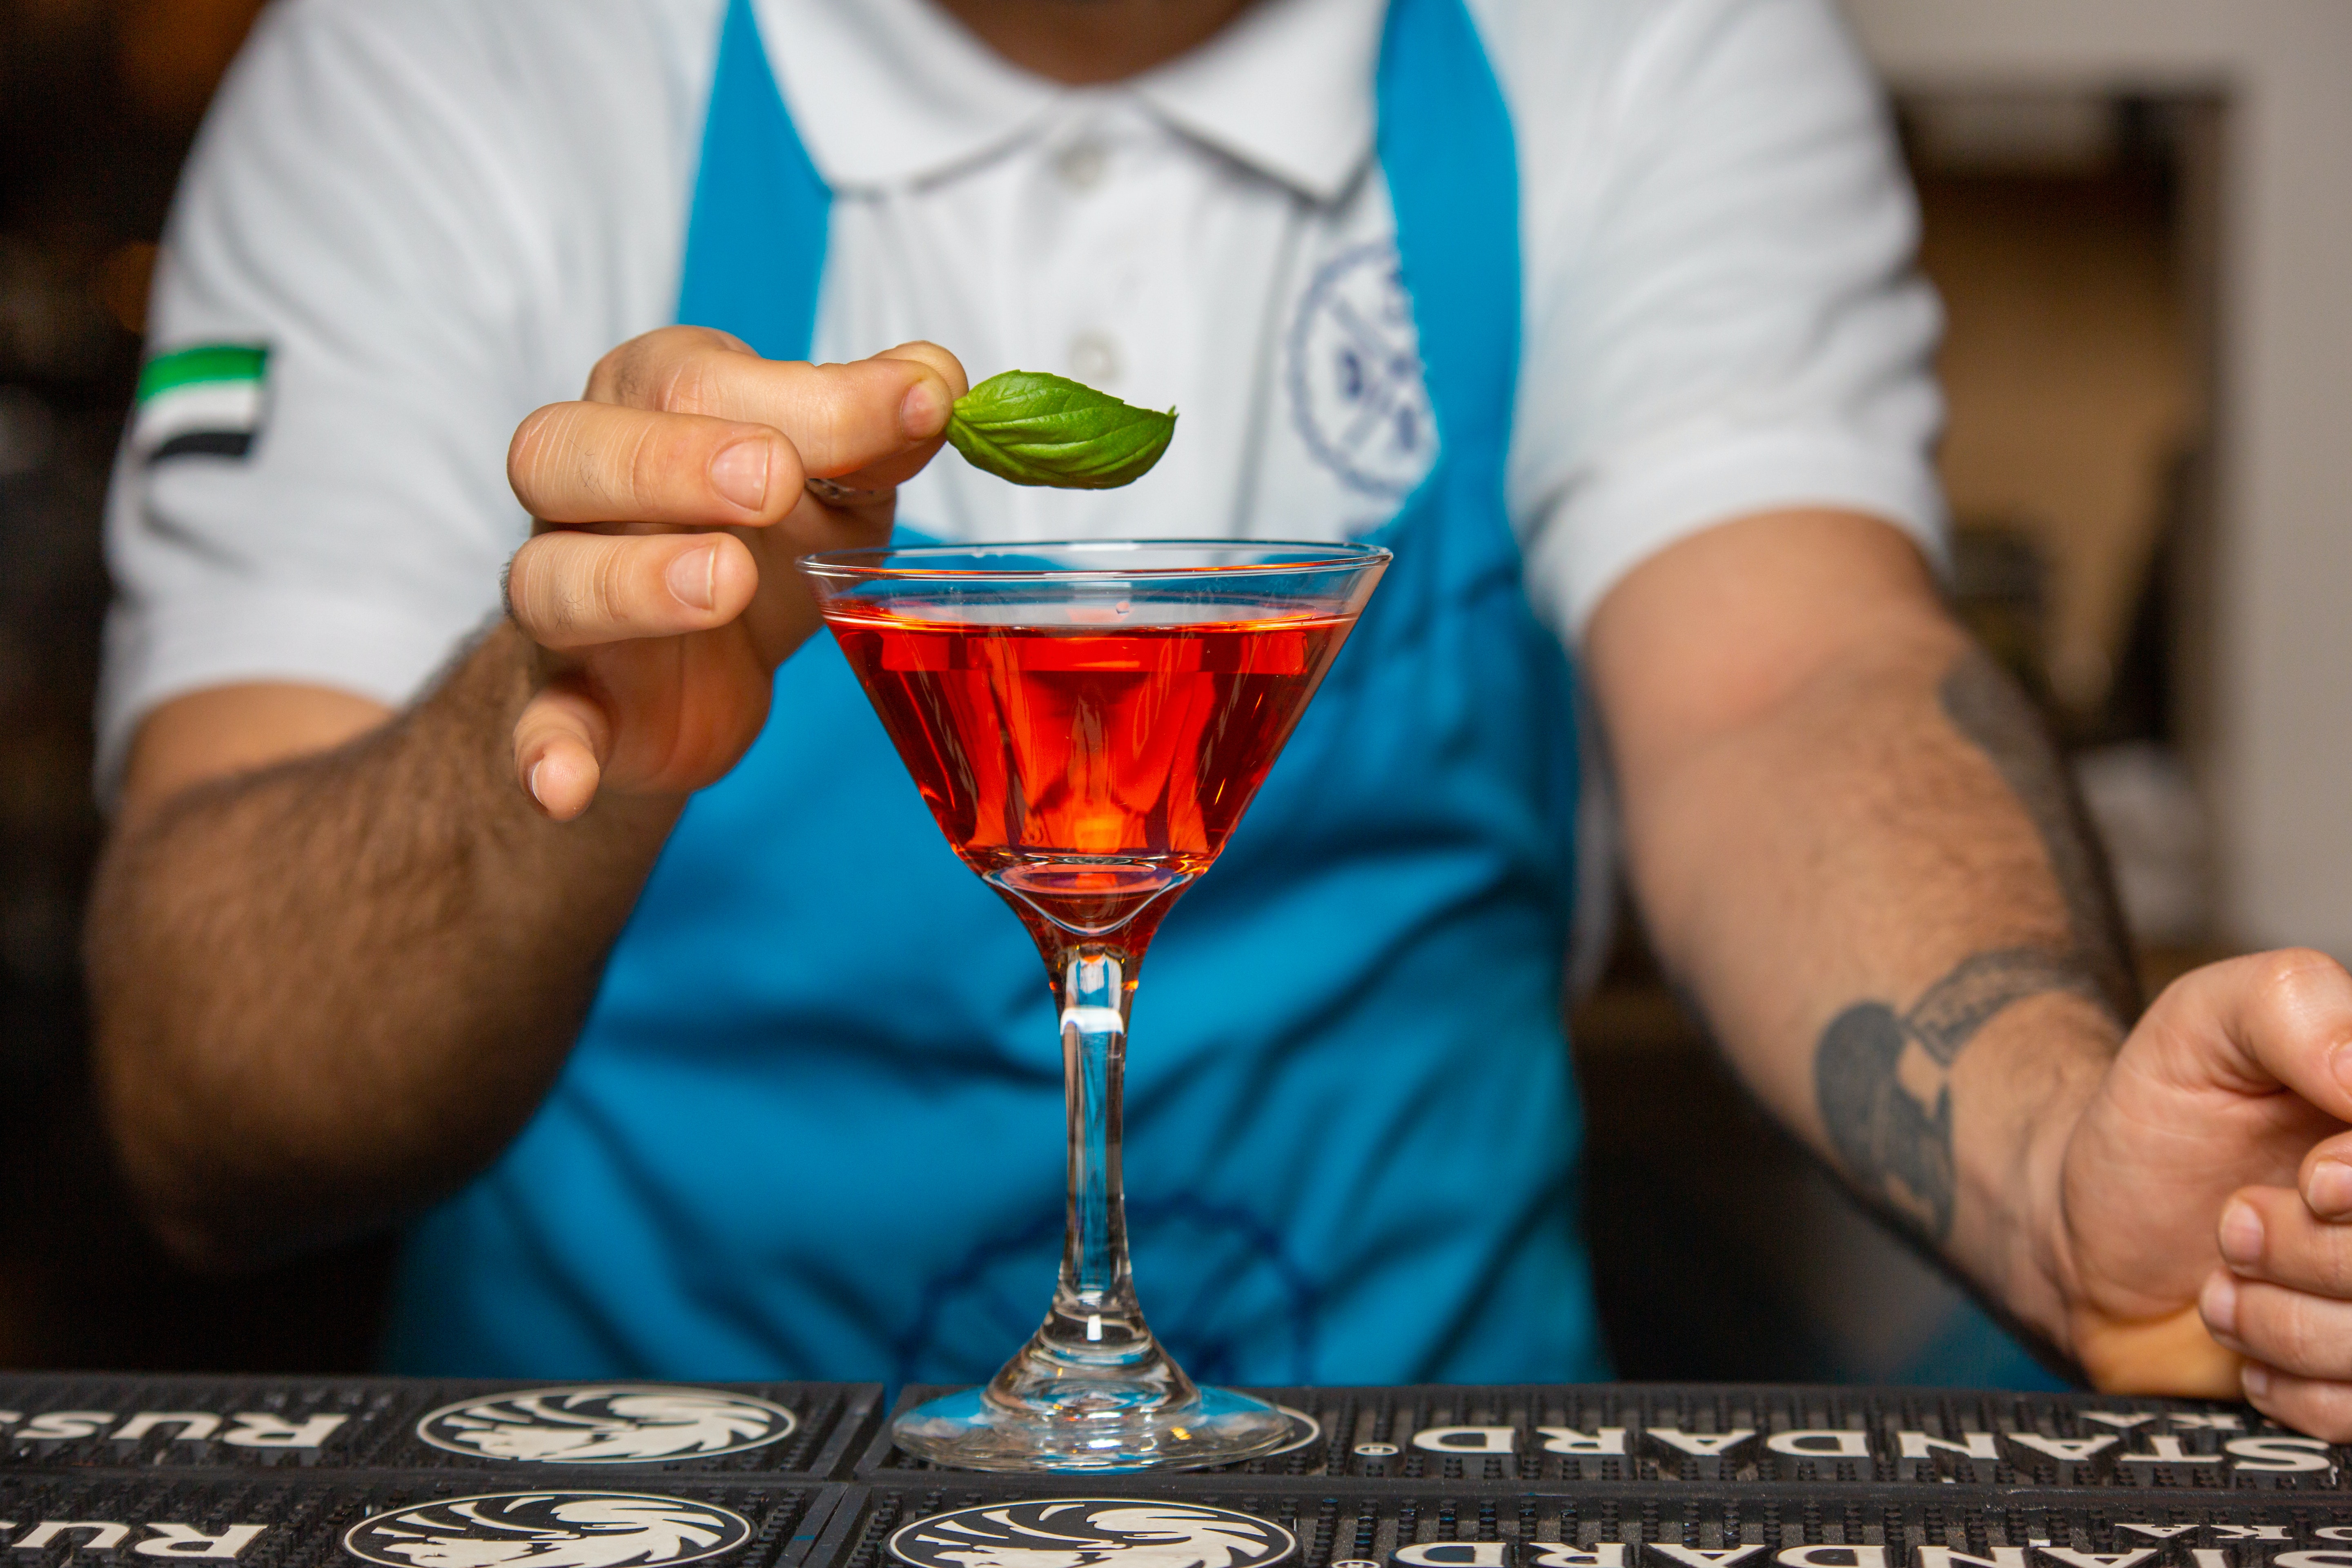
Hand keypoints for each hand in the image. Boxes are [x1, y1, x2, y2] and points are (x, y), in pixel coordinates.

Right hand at [502, 328, 966, 818]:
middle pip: (565, 450)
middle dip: (669, 461)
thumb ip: (880, 430)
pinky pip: (534, 725)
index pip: (691, 377)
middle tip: (772, 480)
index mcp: (649, 404)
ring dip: (631, 582)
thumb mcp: (840, 479)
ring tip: (728, 585)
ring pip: (547, 579)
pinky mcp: (573, 702)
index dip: (802, 393)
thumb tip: (936, 378)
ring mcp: (566, 597)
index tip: (911, 404)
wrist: (706, 664)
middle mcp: (581, 491)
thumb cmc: (764, 536)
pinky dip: (542, 753)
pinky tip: (560, 783)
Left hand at [2053, 949, 2351, 1431]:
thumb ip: (2287, 1004)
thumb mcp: (2198, 1023)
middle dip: (2311, 1251)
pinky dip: (2287, 1382)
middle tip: (2233, 1223)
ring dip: (2282, 1318)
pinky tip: (2244, 1338)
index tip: (2310, 1181)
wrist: (2090, 1228)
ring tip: (2224, 1278)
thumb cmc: (2154, 1121)